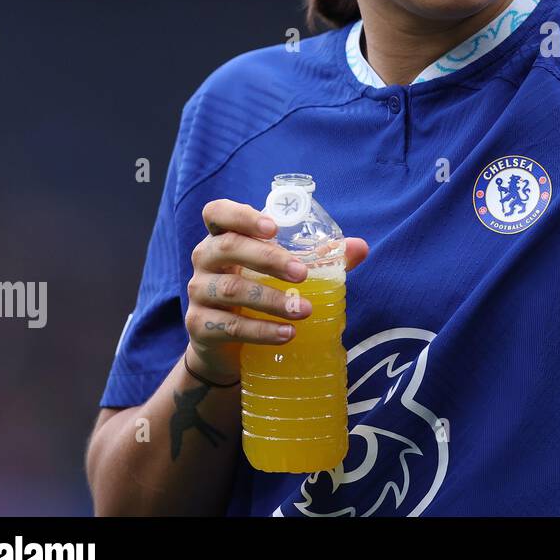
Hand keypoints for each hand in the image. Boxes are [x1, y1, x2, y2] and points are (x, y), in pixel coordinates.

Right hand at [185, 199, 370, 383]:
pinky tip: (287, 334)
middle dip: (268, 258)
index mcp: (223, 237)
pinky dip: (261, 330)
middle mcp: (205, 259)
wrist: (228, 346)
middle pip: (228, 248)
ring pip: (231, 290)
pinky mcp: (199, 326)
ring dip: (272, 300)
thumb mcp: (284, 271)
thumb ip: (320, 257)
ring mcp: (198, 293)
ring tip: (305, 310)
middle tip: (302, 274)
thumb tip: (361, 248)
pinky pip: (229, 326)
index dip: (241, 215)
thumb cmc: (259, 292)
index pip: (217, 213)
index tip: (272, 227)